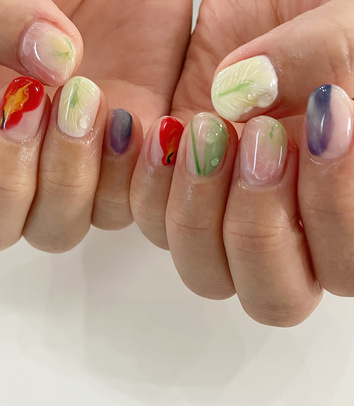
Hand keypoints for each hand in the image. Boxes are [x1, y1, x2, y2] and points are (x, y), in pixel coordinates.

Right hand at [0, 0, 191, 250]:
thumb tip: (45, 64)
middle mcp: (19, 168)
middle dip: (2, 173)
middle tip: (28, 99)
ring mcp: (72, 179)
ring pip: (54, 231)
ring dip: (66, 175)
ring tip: (86, 96)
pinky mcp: (122, 179)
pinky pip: (116, 210)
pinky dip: (122, 171)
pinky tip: (131, 119)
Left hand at [130, 0, 353, 325]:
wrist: (272, 14)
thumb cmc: (318, 26)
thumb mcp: (343, 25)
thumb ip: (323, 56)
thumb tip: (238, 95)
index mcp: (342, 214)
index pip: (345, 268)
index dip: (332, 210)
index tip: (321, 119)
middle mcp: (288, 235)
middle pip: (272, 297)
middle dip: (259, 228)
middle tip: (260, 141)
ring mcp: (225, 220)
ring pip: (206, 274)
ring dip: (199, 214)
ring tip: (206, 130)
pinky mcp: (177, 194)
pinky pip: (153, 226)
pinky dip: (151, 187)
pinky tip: (165, 131)